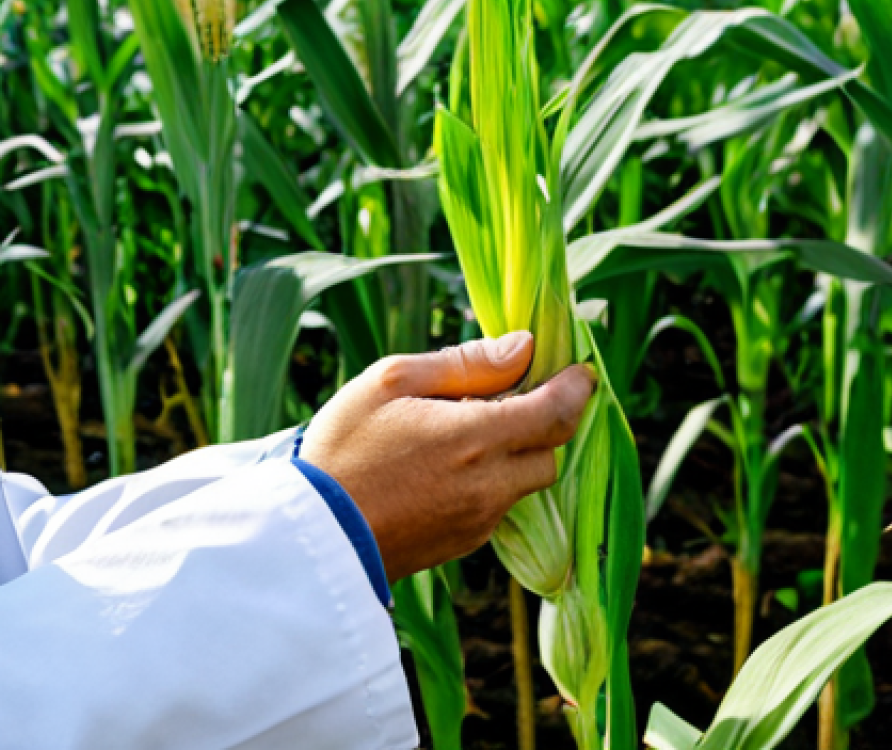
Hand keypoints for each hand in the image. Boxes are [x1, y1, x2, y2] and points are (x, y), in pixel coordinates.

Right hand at [299, 332, 594, 584]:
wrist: (311, 535)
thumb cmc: (344, 446)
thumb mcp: (392, 381)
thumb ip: (464, 363)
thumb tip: (523, 347)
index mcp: (476, 436)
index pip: (557, 411)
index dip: (576, 388)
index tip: (580, 371)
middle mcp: (490, 484)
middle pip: (551, 449)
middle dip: (544, 421)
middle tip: (513, 396)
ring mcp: (479, 520)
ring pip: (526, 481)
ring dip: (516, 453)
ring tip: (468, 431)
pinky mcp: (463, 544)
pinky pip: (499, 505)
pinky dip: (492, 481)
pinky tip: (447, 467)